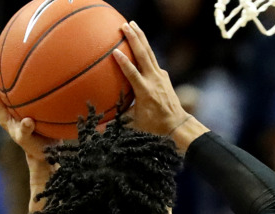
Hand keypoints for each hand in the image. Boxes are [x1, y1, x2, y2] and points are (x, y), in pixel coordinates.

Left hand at [0, 68, 54, 167]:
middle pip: (4, 90)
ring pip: (19, 92)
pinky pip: (33, 96)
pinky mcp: (35, 111)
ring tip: (21, 62)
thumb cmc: (34, 148)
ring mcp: (23, 110)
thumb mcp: (27, 141)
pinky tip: (42, 77)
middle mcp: (12, 111)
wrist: (48, 153)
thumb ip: (25, 131)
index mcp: (5, 116)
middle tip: (0, 58)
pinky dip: (36, 87)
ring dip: (19, 79)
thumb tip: (28, 120)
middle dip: (2, 75)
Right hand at [112, 21, 191, 136]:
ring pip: (149, 53)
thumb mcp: (135, 125)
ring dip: (141, 37)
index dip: (124, 62)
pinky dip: (145, 48)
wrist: (177, 124)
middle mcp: (154, 80)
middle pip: (143, 56)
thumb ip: (116, 123)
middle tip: (124, 25)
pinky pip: (152, 59)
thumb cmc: (154, 126)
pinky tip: (139, 41)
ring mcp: (160, 76)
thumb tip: (96, 128)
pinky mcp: (163, 75)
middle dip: (134, 39)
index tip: (115, 51)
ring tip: (133, 24)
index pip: (133, 74)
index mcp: (145, 92)